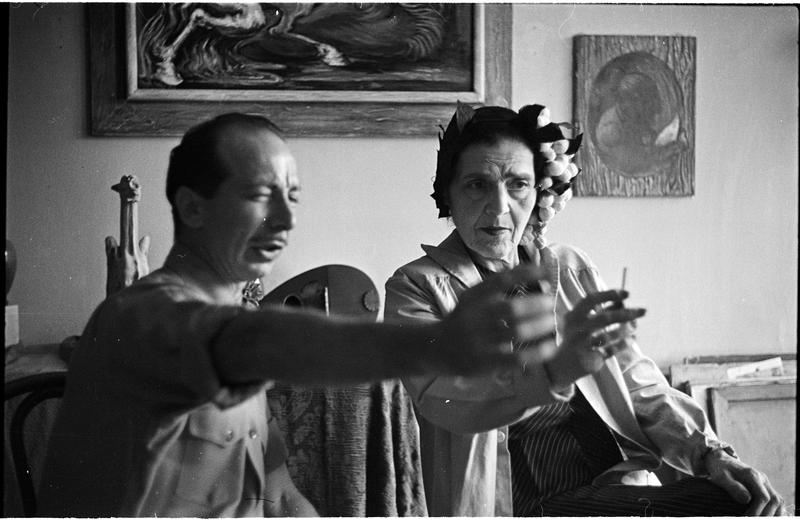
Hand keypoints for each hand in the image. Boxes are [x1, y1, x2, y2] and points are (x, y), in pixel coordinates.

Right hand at [438, 264, 556, 374]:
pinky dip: (537, 352)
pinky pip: (517, 358)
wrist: (436, 348)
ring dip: (541, 326)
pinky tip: (551, 346)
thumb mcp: (474, 298)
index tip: (545, 272)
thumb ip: (498, 287)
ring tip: (555, 321)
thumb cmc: (466, 319)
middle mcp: (474, 318)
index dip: (525, 274)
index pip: (500, 281)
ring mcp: (478, 342)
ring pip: (517, 332)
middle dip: (537, 304)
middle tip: (551, 303)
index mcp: (472, 297)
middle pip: (511, 308)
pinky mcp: (484, 363)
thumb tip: (538, 274)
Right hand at [544, 290, 644, 390]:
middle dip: (626, 314)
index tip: (627, 294)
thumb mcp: (581, 322)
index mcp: (574, 316)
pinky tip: (632, 339)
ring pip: (609, 336)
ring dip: (626, 330)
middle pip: (605, 319)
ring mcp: (583, 345)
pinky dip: (624, 344)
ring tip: (635, 326)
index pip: (592, 300)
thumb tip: (623, 302)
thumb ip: (600, 311)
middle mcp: (577, 329)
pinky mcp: (590, 359)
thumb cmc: (575, 338)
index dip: (609, 295)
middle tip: (643, 311)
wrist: (560, 365)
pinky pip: (612, 350)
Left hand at [706, 449, 785, 515]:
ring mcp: (765, 482)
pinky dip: (774, 510)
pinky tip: (767, 515)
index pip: (763, 497)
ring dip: (773, 513)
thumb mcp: (721, 477)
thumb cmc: (719, 469)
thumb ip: (733, 487)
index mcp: (752, 475)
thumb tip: (747, 499)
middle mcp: (762, 478)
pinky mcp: (764, 487)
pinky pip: (775, 499)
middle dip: (767, 514)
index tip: (748, 517)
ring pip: (778, 500)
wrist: (721, 459)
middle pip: (775, 500)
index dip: (758, 511)